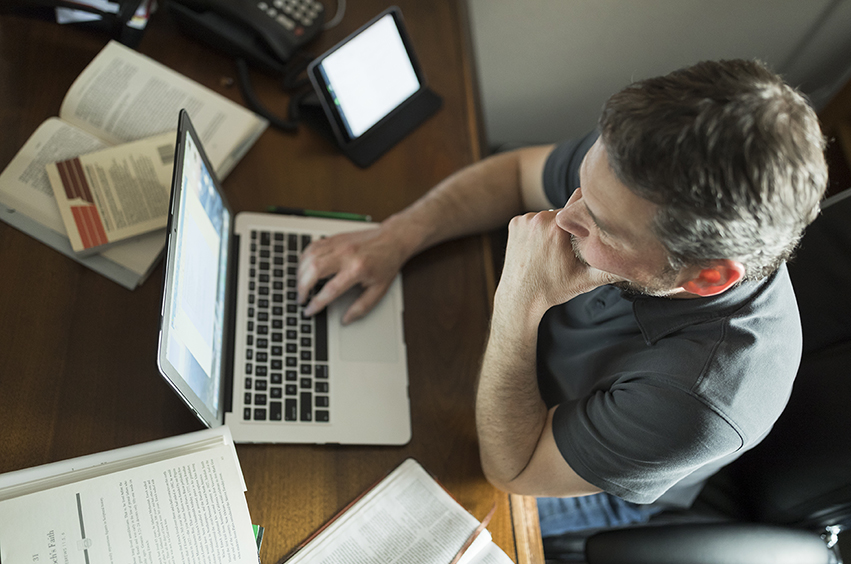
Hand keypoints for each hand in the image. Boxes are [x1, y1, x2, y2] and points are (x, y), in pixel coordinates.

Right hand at [297, 226, 408, 323]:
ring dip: (300, 273)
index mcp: (358, 269)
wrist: (393, 239)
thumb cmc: (387, 263)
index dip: (316, 303)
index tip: (309, 310)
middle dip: (302, 287)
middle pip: (314, 269)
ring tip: (301, 285)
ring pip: (309, 257)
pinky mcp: (334, 238)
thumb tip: (346, 319)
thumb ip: (362, 307)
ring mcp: (338, 244)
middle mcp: (346, 255)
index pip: (330, 289)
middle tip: (301, 298)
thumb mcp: (379, 289)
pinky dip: (304, 258)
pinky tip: (305, 268)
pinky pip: (312, 246)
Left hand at [495, 210, 617, 315]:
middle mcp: (539, 219)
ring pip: (548, 216)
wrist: (520, 298)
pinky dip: (537, 229)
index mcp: (557, 228)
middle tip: (570, 247)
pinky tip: (538, 247)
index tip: (589, 227)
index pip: (580, 205)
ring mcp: (524, 221)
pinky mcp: (514, 224)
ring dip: (553, 227)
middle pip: (563, 212)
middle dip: (569, 225)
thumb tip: (635, 266)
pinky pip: (532, 220)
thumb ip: (610, 269)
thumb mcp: (585, 280)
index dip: (587, 215)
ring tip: (553, 249)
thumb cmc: (553, 290)